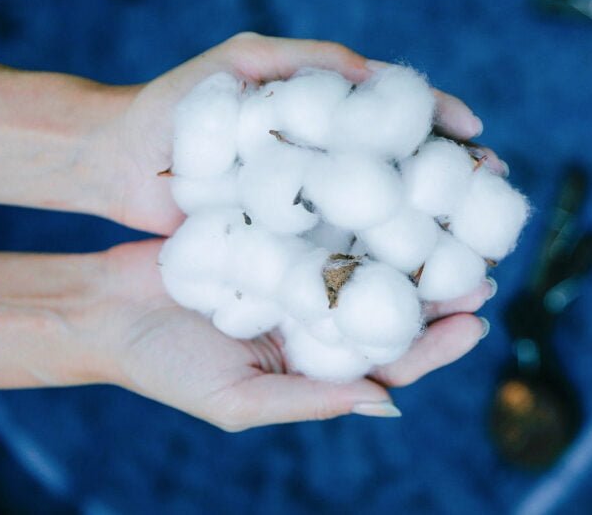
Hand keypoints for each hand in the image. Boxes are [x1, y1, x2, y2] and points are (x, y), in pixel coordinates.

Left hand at [103, 32, 503, 235]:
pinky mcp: (281, 241)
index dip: (440, 128)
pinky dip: (370, 263)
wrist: (118, 160)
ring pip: (374, 219)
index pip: (397, 120)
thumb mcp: (244, 63)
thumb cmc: (177, 104)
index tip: (478, 141)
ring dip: (420, 232)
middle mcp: (322, 164)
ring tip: (465, 248)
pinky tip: (404, 277)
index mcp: (323, 118)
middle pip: (398, 174)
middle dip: (446, 186)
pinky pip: (333, 252)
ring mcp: (305, 204)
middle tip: (491, 202)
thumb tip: (377, 73)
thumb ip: (309, 60)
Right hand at [105, 240, 490, 430]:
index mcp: (316, 360)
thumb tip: (386, 404)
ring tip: (448, 217)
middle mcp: (316, 313)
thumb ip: (311, 402)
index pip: (390, 358)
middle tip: (483, 262)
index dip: (437, 342)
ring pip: (366, 257)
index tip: (478, 320)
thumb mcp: (238, 400)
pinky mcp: (275, 233)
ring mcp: (298, 269)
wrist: (108, 310)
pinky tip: (383, 188)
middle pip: (390, 302)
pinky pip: (324, 223)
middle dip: (437, 285)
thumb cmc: (166, 366)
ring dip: (406, 241)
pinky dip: (355, 210)